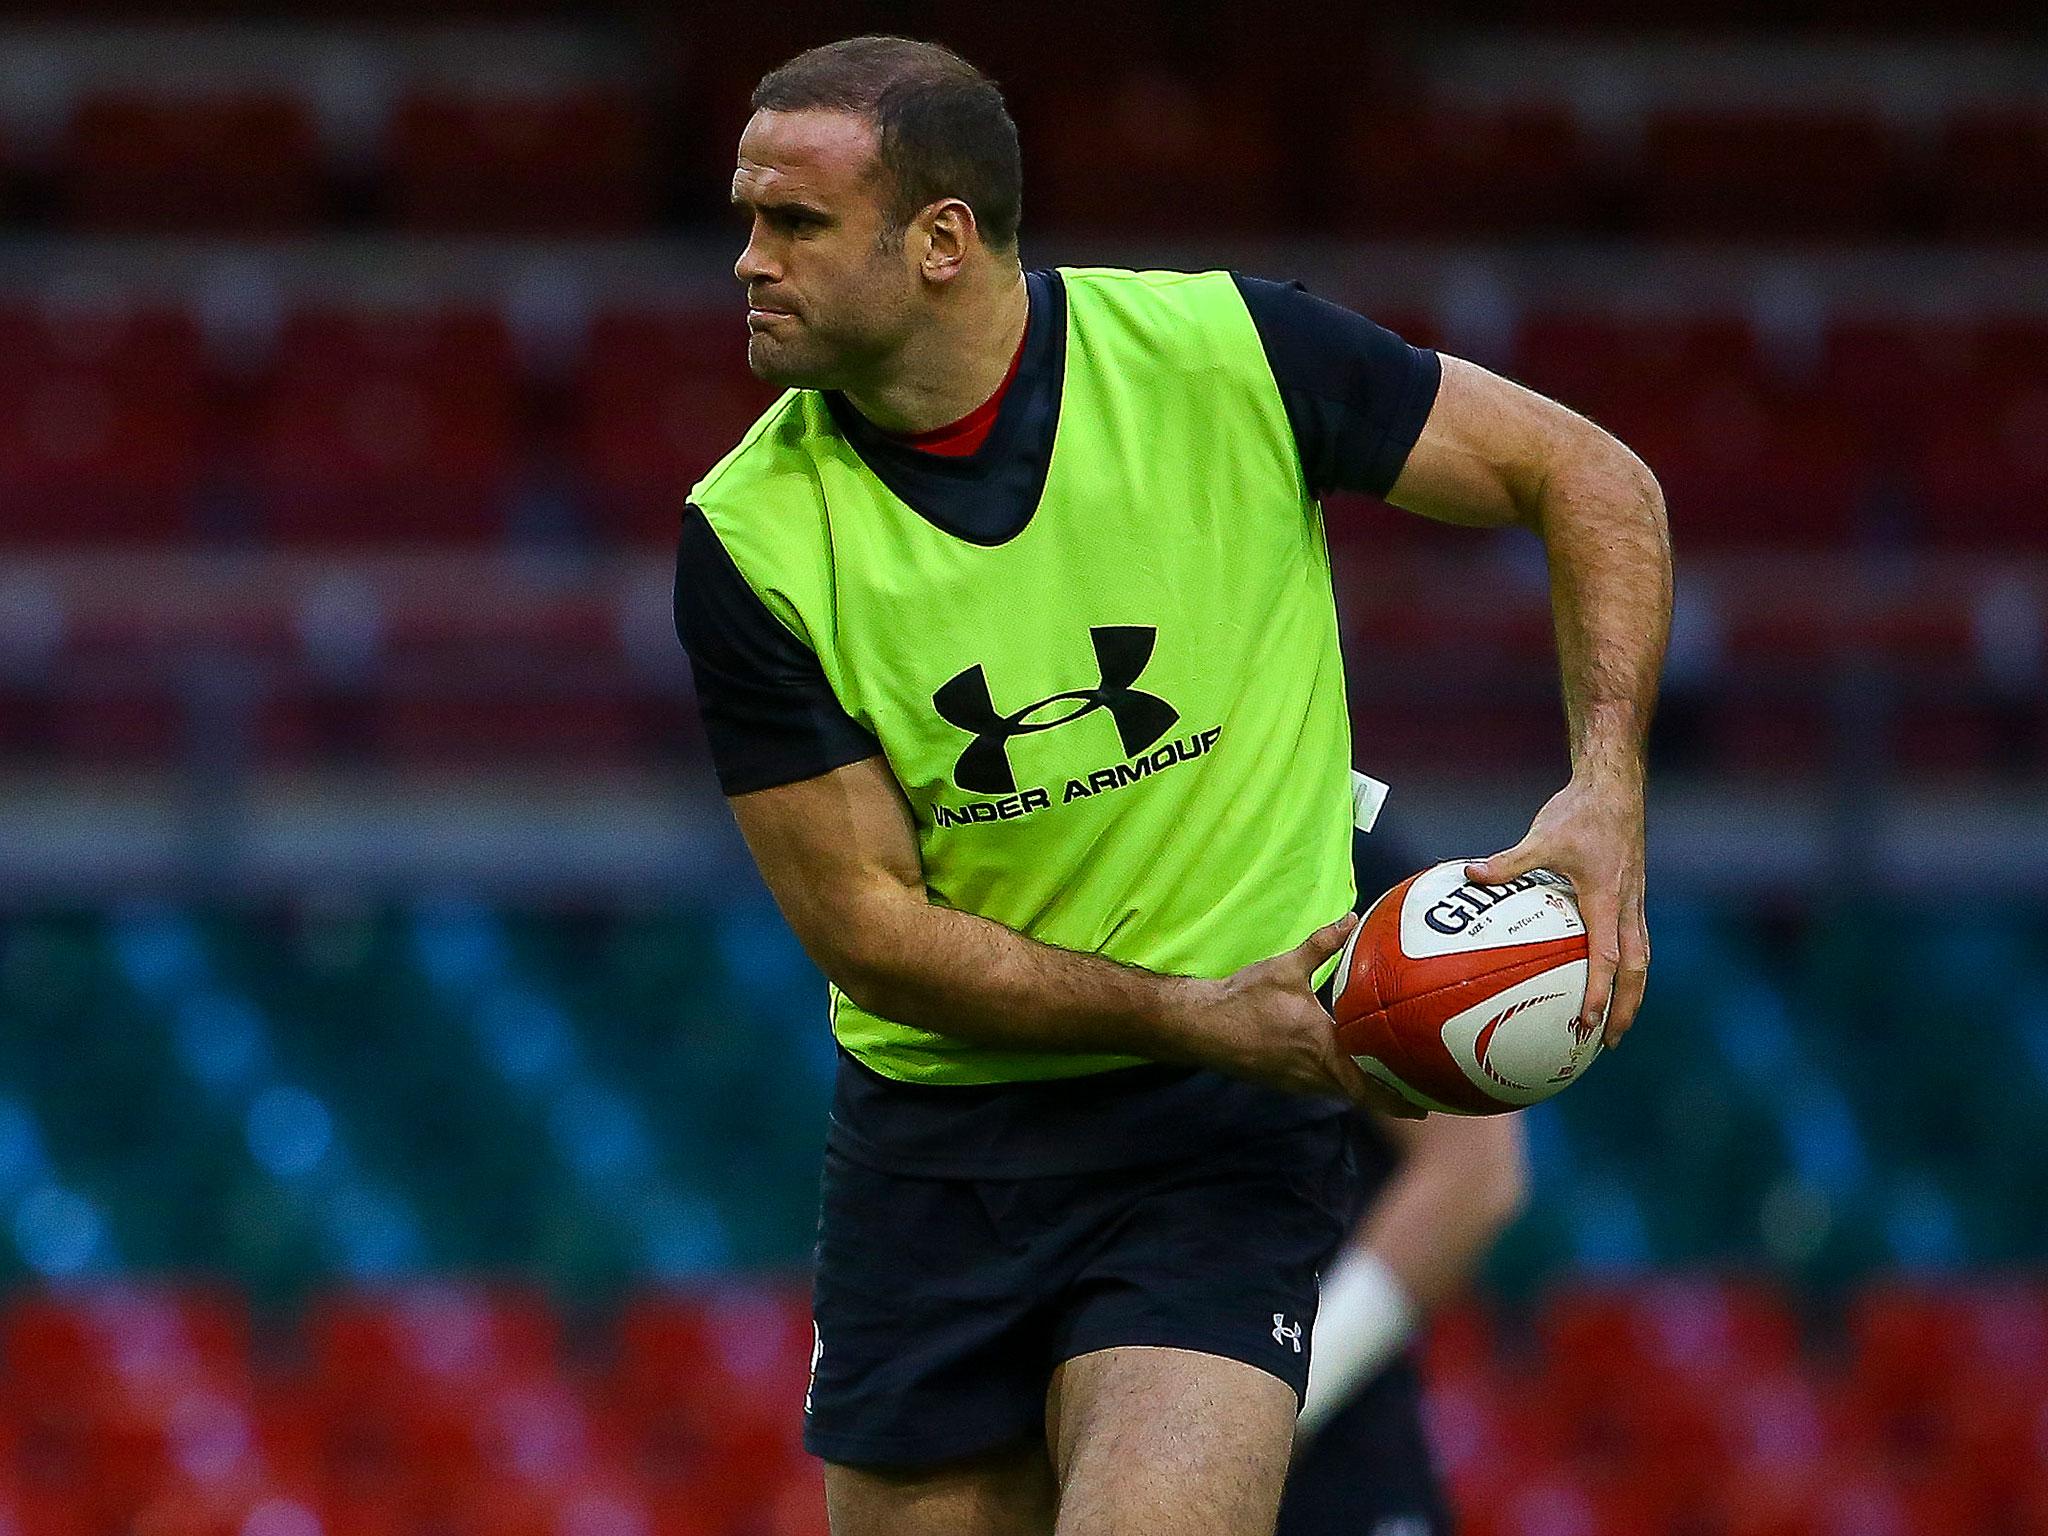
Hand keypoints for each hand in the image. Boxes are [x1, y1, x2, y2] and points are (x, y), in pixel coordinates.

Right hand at [1172, 915, 1424, 1118]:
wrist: (1201, 1026)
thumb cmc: (1244, 999)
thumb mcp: (1286, 967)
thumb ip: (1322, 945)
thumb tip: (1351, 919)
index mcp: (1322, 1047)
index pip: (1368, 1085)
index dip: (1397, 1098)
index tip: (1424, 1105)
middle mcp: (1314, 1072)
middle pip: (1362, 1096)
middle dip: (1391, 1097)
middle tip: (1421, 1093)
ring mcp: (1298, 1081)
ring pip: (1341, 1092)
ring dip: (1366, 1091)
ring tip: (1394, 1083)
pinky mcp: (1284, 1080)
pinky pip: (1322, 1086)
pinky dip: (1342, 1083)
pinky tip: (1348, 1070)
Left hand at [1466, 766, 1647, 1047]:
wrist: (1615, 787)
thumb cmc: (1580, 812)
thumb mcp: (1541, 836)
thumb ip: (1508, 862)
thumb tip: (1470, 874)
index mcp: (1606, 900)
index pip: (1607, 959)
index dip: (1599, 993)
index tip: (1588, 1024)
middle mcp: (1627, 907)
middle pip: (1636, 971)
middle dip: (1625, 1009)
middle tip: (1607, 1042)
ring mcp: (1634, 902)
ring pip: (1642, 959)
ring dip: (1632, 993)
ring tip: (1616, 1023)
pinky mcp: (1634, 894)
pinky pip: (1637, 941)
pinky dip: (1629, 968)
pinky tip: (1611, 978)